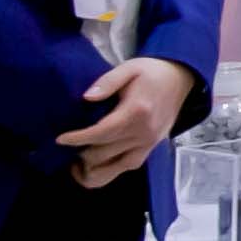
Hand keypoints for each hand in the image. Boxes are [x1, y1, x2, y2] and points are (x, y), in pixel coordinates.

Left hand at [66, 56, 195, 186]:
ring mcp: (148, 144)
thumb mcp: (129, 68)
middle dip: (80, 154)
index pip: (101, 133)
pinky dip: (109, 172)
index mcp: (136, 112)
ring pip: (115, 169)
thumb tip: (86, 97)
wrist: (180, 79)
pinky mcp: (151, 149)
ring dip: (92, 171)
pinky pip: (127, 167)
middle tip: (65, 149)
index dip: (77, 139)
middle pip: (104, 154)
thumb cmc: (151, 72)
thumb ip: (107, 81)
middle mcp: (143, 132)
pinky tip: (96, 167)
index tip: (60, 139)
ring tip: (76, 166)